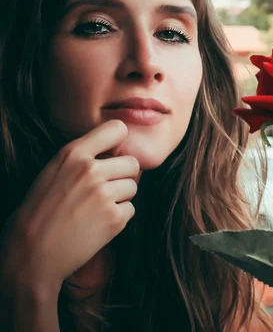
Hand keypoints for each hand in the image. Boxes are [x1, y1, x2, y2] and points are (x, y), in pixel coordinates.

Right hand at [0, 120, 138, 296]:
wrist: (30, 252)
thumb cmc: (41, 211)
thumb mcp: (55, 172)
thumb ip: (85, 158)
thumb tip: (121, 152)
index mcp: (73, 153)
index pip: (117, 129)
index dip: (119, 142)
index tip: (113, 154)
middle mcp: (90, 170)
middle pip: (132, 163)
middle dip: (122, 176)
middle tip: (102, 191)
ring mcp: (103, 194)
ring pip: (133, 187)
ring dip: (120, 198)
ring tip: (94, 209)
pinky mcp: (114, 218)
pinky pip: (130, 209)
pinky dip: (118, 218)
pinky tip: (96, 224)